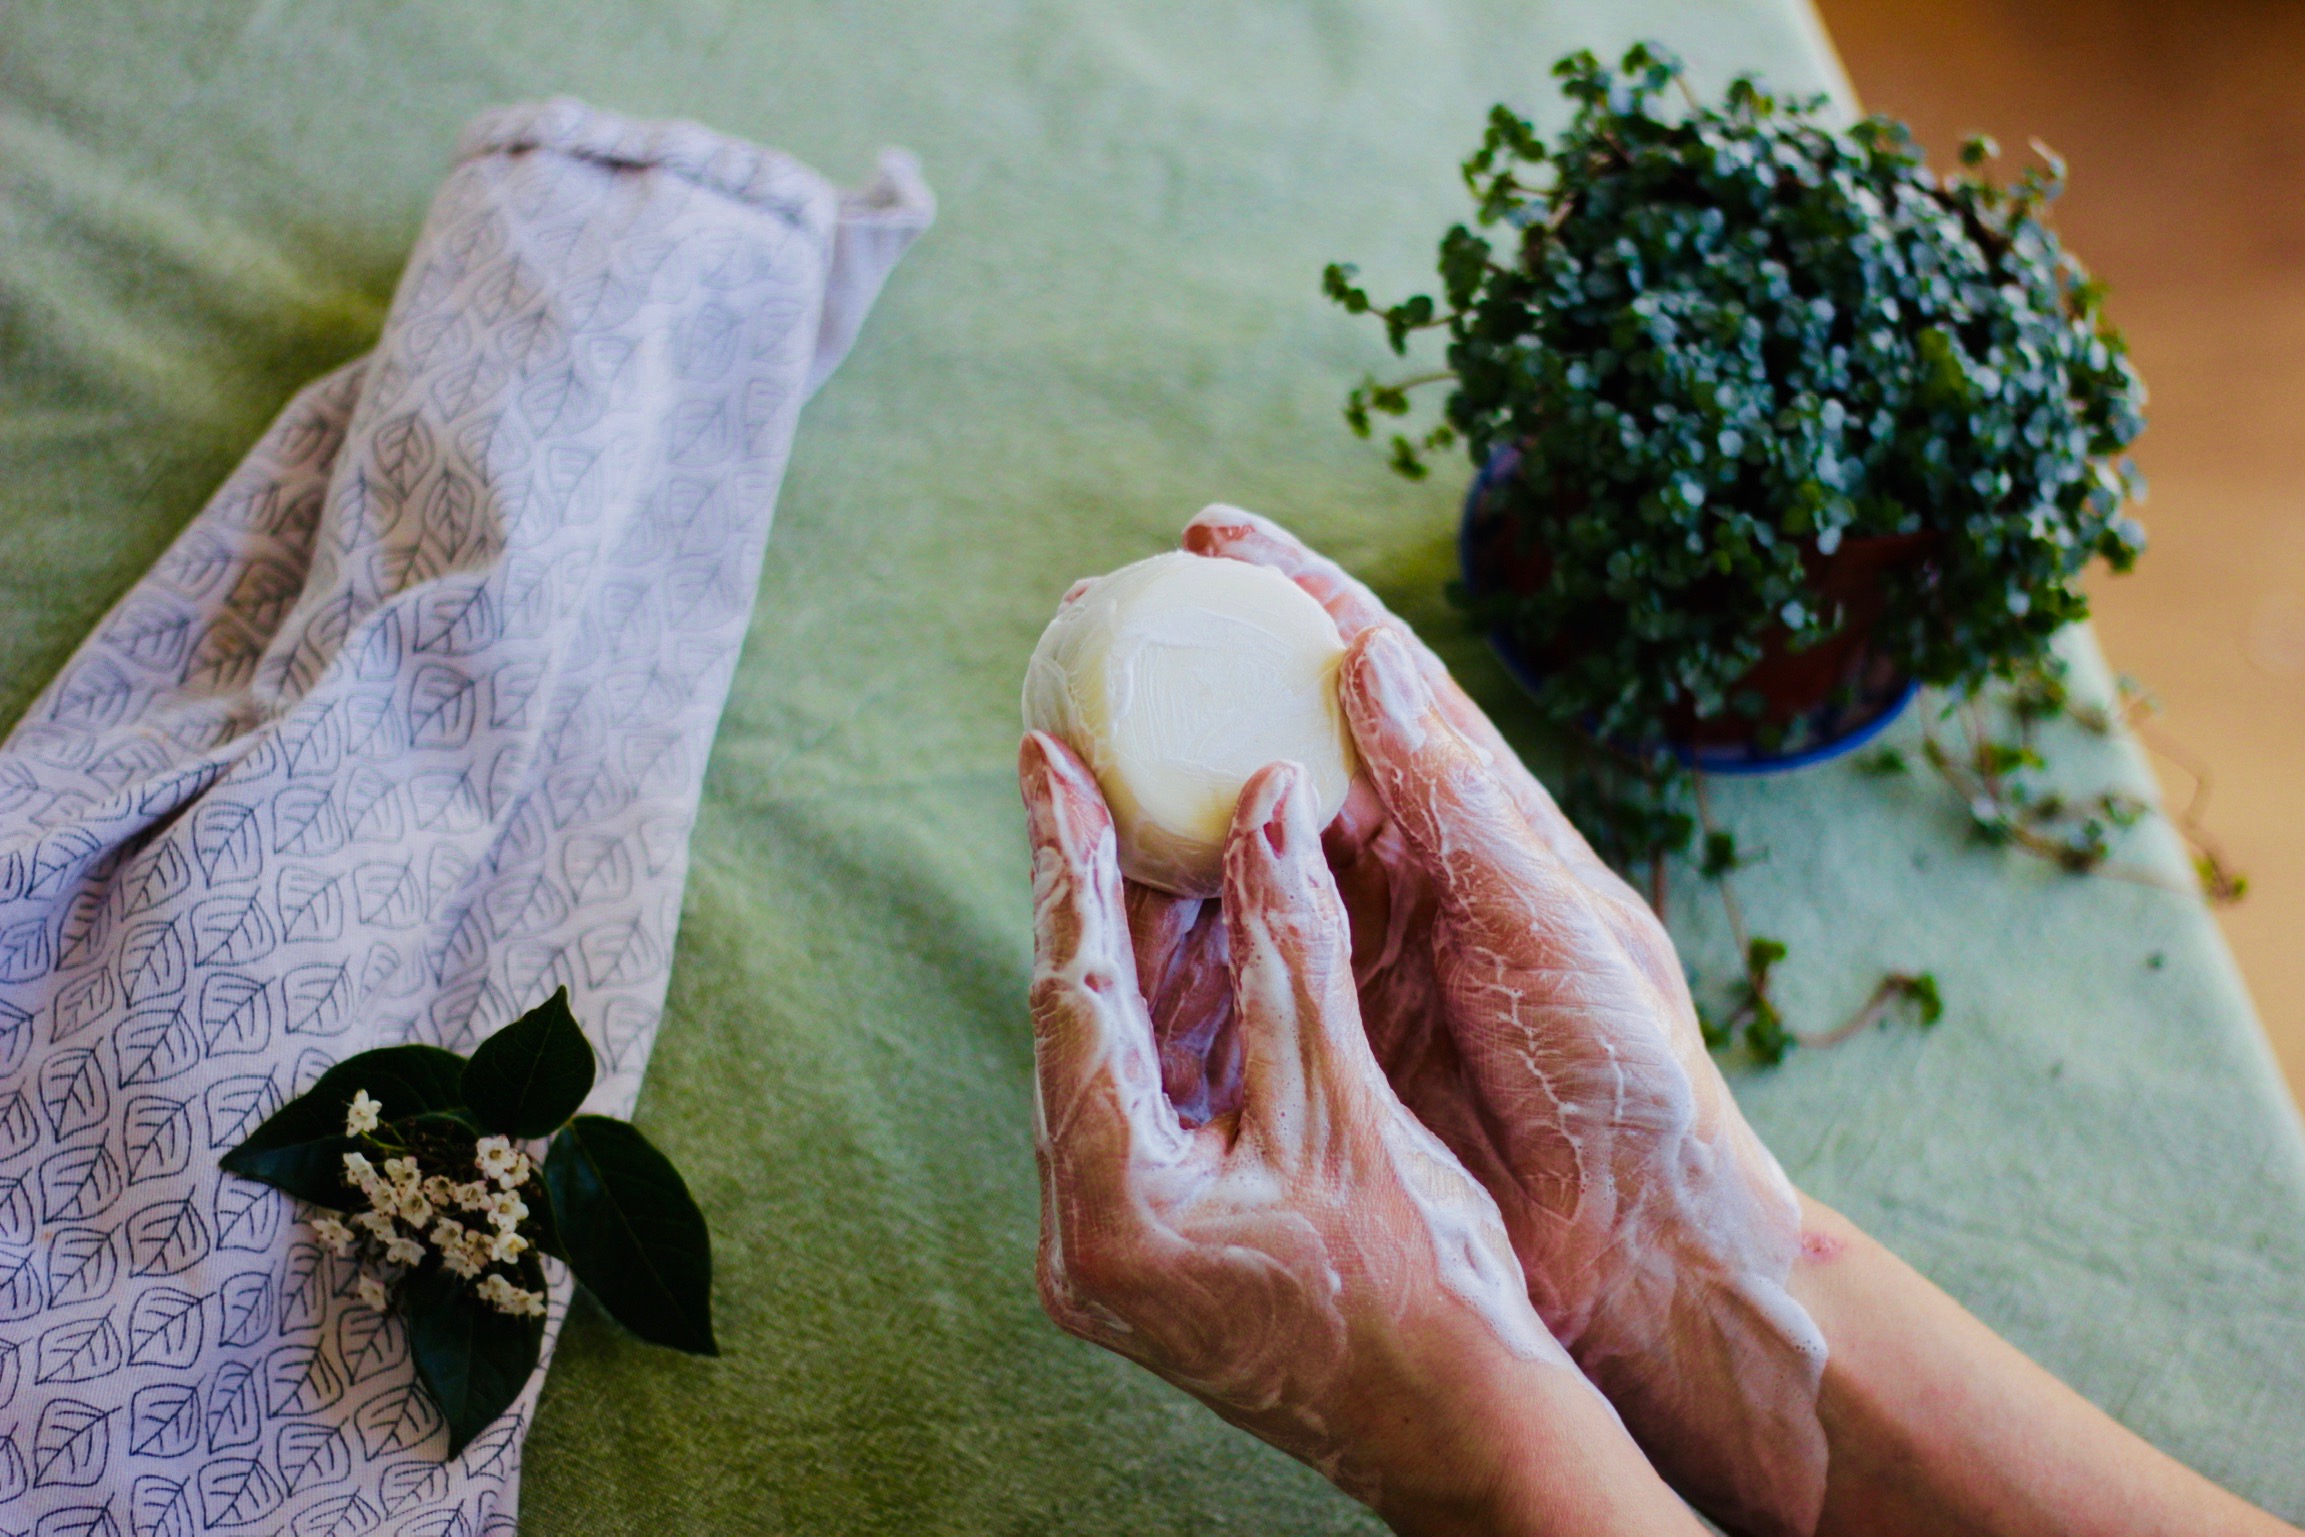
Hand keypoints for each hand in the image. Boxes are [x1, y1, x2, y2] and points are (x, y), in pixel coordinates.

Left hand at [1020, 733, 1703, 1534]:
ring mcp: (1116, 1246)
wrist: (1469, 1437)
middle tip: (1086, 771)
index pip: (1073, 998)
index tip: (1047, 760)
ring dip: (1150, 947)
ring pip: (1119, 1056)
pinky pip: (1157, 1098)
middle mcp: (1085, 1237)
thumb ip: (1292, 950)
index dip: (1067, 864)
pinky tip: (1211, 926)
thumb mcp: (1349, 1105)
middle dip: (1098, 893)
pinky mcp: (1158, 1242)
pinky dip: (1188, 1014)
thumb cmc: (1426, 1298)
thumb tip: (1260, 802)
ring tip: (1158, 823)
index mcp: (1115, 1213)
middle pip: (1079, 1022)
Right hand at [1182, 509, 1829, 1536]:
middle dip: (1197, 671)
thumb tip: (1373, 653)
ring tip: (1073, 720)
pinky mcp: (1316, 1031)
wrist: (1630, 1246)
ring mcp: (1354, 948)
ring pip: (1235, 841)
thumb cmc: (1622, 1078)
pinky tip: (1094, 878)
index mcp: (1476, 820)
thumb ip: (1460, 799)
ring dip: (1157, 780)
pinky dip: (1160, 911)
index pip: (1375, 676)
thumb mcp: (1550, 923)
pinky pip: (1218, 955)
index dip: (1295, 596)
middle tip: (1103, 612)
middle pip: (1283, 740)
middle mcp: (1406, 867)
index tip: (1209, 534)